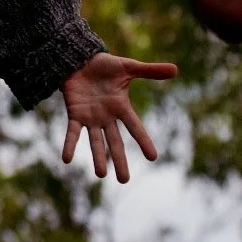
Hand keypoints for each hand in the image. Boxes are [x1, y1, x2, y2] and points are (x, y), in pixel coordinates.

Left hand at [61, 52, 177, 181]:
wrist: (80, 60)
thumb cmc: (105, 65)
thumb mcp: (129, 67)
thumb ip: (150, 71)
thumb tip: (175, 69)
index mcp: (121, 107)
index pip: (135, 127)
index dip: (143, 141)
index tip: (153, 157)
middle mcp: (107, 117)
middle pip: (115, 142)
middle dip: (120, 161)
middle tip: (124, 181)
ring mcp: (90, 118)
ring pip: (95, 141)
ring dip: (98, 157)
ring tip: (101, 174)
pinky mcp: (74, 114)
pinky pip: (72, 132)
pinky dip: (69, 144)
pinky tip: (66, 159)